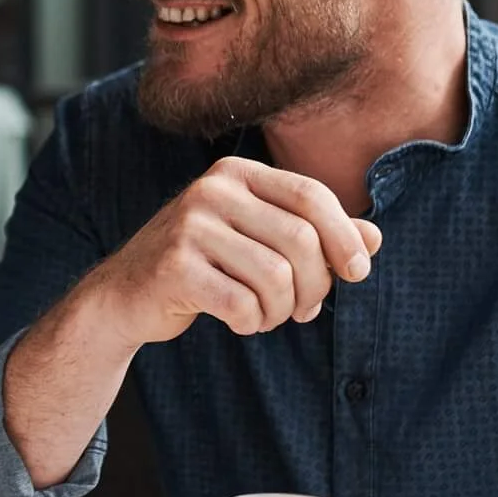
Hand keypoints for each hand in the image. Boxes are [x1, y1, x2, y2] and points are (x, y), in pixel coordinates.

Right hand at [85, 156, 382, 343]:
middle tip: (306, 309)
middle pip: (300, 239)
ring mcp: (189, 227)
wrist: (124, 295)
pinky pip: (242, 304)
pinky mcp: (174, 267)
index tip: (358, 272)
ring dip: (282, 310)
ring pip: (275, 276)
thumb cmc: (202, 265)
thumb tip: (374, 239)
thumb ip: (315, 235)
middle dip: (315, 284)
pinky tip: (240, 321)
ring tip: (266, 316)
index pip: (311, 196)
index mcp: (236, 173)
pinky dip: (251, 322)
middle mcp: (211, 190)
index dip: (345, 236)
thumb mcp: (258, 240)